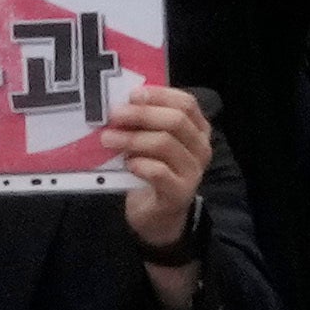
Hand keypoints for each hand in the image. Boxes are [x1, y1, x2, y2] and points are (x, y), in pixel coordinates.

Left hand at [107, 80, 210, 255]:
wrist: (159, 215)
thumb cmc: (154, 169)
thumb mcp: (153, 141)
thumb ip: (145, 122)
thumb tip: (120, 102)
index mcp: (198, 130)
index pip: (186, 103)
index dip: (159, 95)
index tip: (132, 94)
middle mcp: (201, 148)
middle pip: (175, 121)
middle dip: (141, 115)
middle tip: (114, 115)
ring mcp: (193, 172)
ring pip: (164, 144)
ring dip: (132, 138)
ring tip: (108, 139)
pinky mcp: (180, 193)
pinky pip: (159, 172)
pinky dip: (139, 163)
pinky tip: (127, 163)